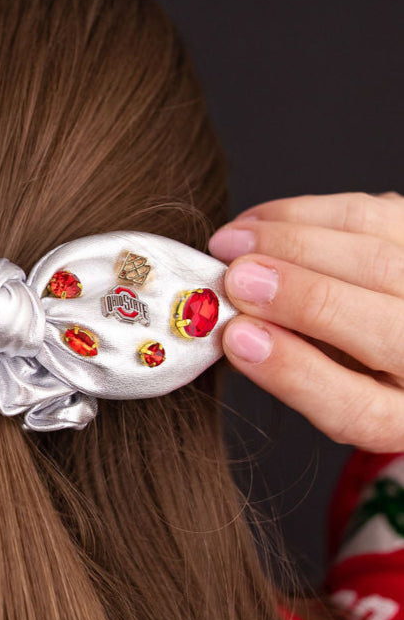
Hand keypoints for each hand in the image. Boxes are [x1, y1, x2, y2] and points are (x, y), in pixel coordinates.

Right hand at [209, 191, 403, 451]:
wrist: (399, 339)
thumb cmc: (365, 376)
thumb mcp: (337, 402)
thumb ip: (295, 376)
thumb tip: (237, 333)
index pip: (358, 406)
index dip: (293, 370)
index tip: (236, 339)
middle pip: (380, 320)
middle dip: (297, 292)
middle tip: (232, 278)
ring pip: (375, 251)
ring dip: (292, 239)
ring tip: (232, 243)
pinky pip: (372, 212)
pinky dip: (307, 213)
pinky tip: (259, 224)